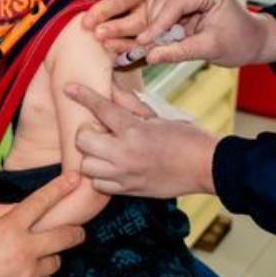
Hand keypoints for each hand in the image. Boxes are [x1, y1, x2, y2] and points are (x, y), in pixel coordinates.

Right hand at [0, 172, 85, 276]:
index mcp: (8, 229)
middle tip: (78, 231)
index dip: (60, 188)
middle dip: (76, 232)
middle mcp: (22, 251)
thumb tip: (33, 209)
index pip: (41, 202)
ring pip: (56, 260)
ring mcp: (27, 274)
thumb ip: (7, 212)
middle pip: (65, 236)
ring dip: (47, 257)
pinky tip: (19, 276)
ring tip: (26, 260)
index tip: (75, 179)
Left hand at [67, 83, 219, 197]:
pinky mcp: (129, 190)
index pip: (101, 108)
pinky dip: (100, 176)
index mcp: (135, 130)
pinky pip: (99, 185)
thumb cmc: (186, 137)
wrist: (206, 167)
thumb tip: (110, 86)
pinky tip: (112, 166)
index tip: (69, 88)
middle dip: (88, 132)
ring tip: (106, 150)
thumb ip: (129, 103)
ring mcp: (125, 174)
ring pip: (86, 165)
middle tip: (102, 130)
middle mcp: (125, 153)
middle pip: (84, 140)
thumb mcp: (157, 115)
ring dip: (92, 155)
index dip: (83, 95)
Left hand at [81, 0, 150, 54]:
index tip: (86, 21)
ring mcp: (151, 24)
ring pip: (143, 38)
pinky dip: (129, 53)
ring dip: (124, 43)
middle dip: (117, 28)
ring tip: (105, 45)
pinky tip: (114, 55)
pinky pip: (142, 49)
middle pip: (138, 21)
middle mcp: (149, 7)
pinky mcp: (149, 38)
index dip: (105, 10)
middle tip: (98, 35)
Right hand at [139, 0, 275, 65]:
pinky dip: (157, 20)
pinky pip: (159, 4)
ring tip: (162, 42)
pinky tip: (164, 35)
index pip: (174, 3)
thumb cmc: (240, 41)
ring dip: (154, 22)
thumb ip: (178, 51)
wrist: (252, 39)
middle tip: (151, 47)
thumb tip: (150, 56)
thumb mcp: (210, 49)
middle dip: (154, 24)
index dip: (157, 24)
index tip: (143, 42)